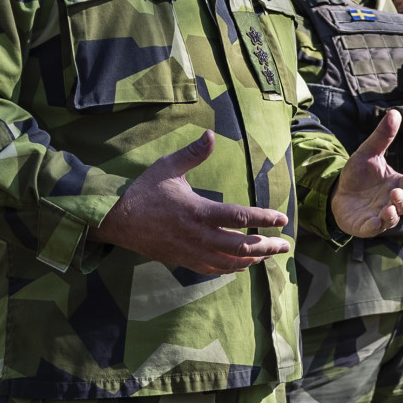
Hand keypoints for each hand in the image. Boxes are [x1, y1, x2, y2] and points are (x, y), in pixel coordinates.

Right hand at [95, 133, 291, 273]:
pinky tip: (243, 264)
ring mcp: (192, 252)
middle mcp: (199, 236)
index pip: (239, 217)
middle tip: (285, 244)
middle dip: (267, 246)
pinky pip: (214, 269)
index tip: (281, 219)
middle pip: (241, 246)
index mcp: (198, 212)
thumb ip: (193, 153)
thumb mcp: (168, 167)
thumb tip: (211, 134)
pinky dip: (232, 268)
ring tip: (269, 254)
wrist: (118, 221)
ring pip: (230, 262)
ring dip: (253, 259)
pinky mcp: (185, 261)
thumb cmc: (144, 192)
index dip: (263, 219)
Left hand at [330, 110, 402, 237]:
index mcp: (397, 183)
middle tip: (396, 192)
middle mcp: (392, 200)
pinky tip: (376, 221)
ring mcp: (381, 215)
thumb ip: (382, 137)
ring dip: (393, 214)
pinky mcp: (366, 226)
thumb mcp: (367, 153)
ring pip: (393, 218)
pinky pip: (375, 229)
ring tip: (388, 208)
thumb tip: (395, 113)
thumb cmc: (358, 174)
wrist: (337, 191)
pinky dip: (377, 226)